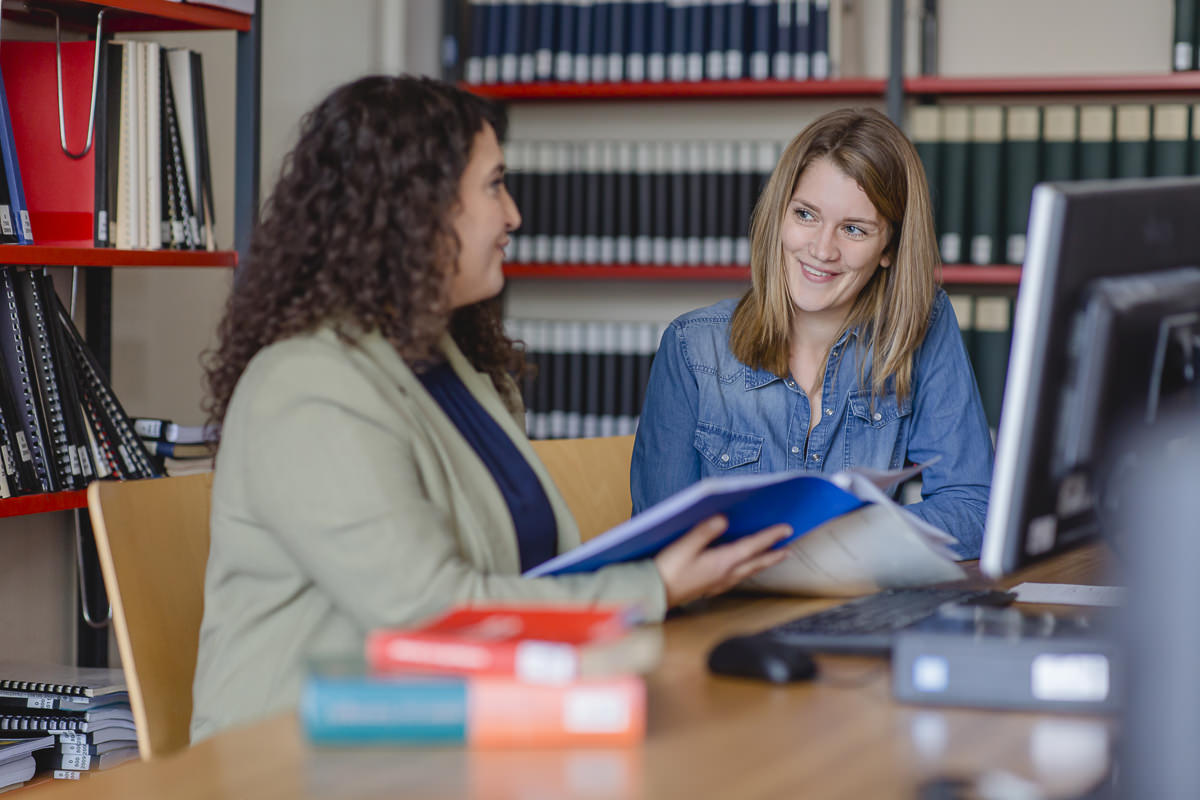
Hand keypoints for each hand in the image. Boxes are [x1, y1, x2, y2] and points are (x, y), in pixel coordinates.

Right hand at [654, 516, 791, 607]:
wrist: (655, 594)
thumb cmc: (668, 570)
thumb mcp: (685, 546)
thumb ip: (705, 531)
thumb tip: (724, 519)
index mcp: (722, 562)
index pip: (752, 546)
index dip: (770, 537)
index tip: (786, 529)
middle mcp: (725, 574)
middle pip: (756, 562)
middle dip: (773, 554)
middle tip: (789, 548)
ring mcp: (718, 583)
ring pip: (748, 571)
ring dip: (763, 563)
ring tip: (774, 558)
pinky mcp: (710, 588)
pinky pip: (737, 578)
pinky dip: (747, 571)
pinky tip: (743, 571)